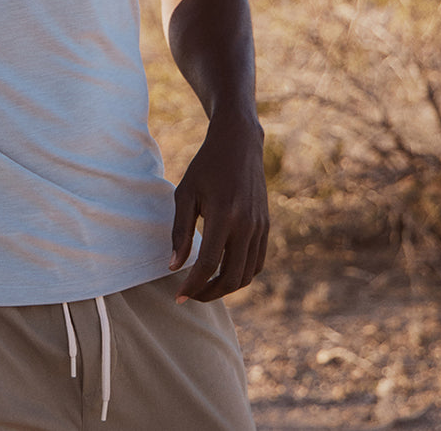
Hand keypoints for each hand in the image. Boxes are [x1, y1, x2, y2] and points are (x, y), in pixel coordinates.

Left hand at [169, 113, 268, 302]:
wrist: (239, 144)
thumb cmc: (206, 166)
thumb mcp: (185, 193)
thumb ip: (180, 231)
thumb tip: (174, 267)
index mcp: (224, 215)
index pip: (209, 264)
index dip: (193, 285)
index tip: (178, 295)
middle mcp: (247, 225)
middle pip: (231, 277)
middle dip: (209, 293)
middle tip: (189, 294)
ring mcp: (260, 227)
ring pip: (247, 275)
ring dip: (226, 288)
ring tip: (203, 286)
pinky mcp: (266, 227)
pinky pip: (257, 263)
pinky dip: (241, 275)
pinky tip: (222, 273)